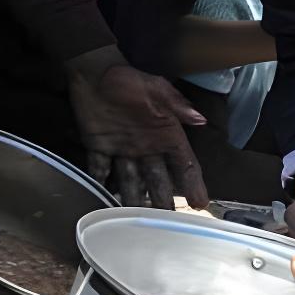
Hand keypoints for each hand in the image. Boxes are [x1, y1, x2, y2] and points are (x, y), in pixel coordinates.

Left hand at [68, 62, 208, 208]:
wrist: (95, 71)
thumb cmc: (130, 79)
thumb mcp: (157, 89)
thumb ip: (177, 105)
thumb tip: (200, 119)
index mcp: (165, 134)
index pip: (184, 164)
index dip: (192, 183)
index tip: (199, 203)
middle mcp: (146, 147)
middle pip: (157, 179)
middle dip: (161, 200)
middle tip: (164, 223)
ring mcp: (122, 148)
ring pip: (129, 179)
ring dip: (131, 197)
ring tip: (134, 219)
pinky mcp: (98, 146)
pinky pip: (99, 168)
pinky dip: (99, 181)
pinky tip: (100, 197)